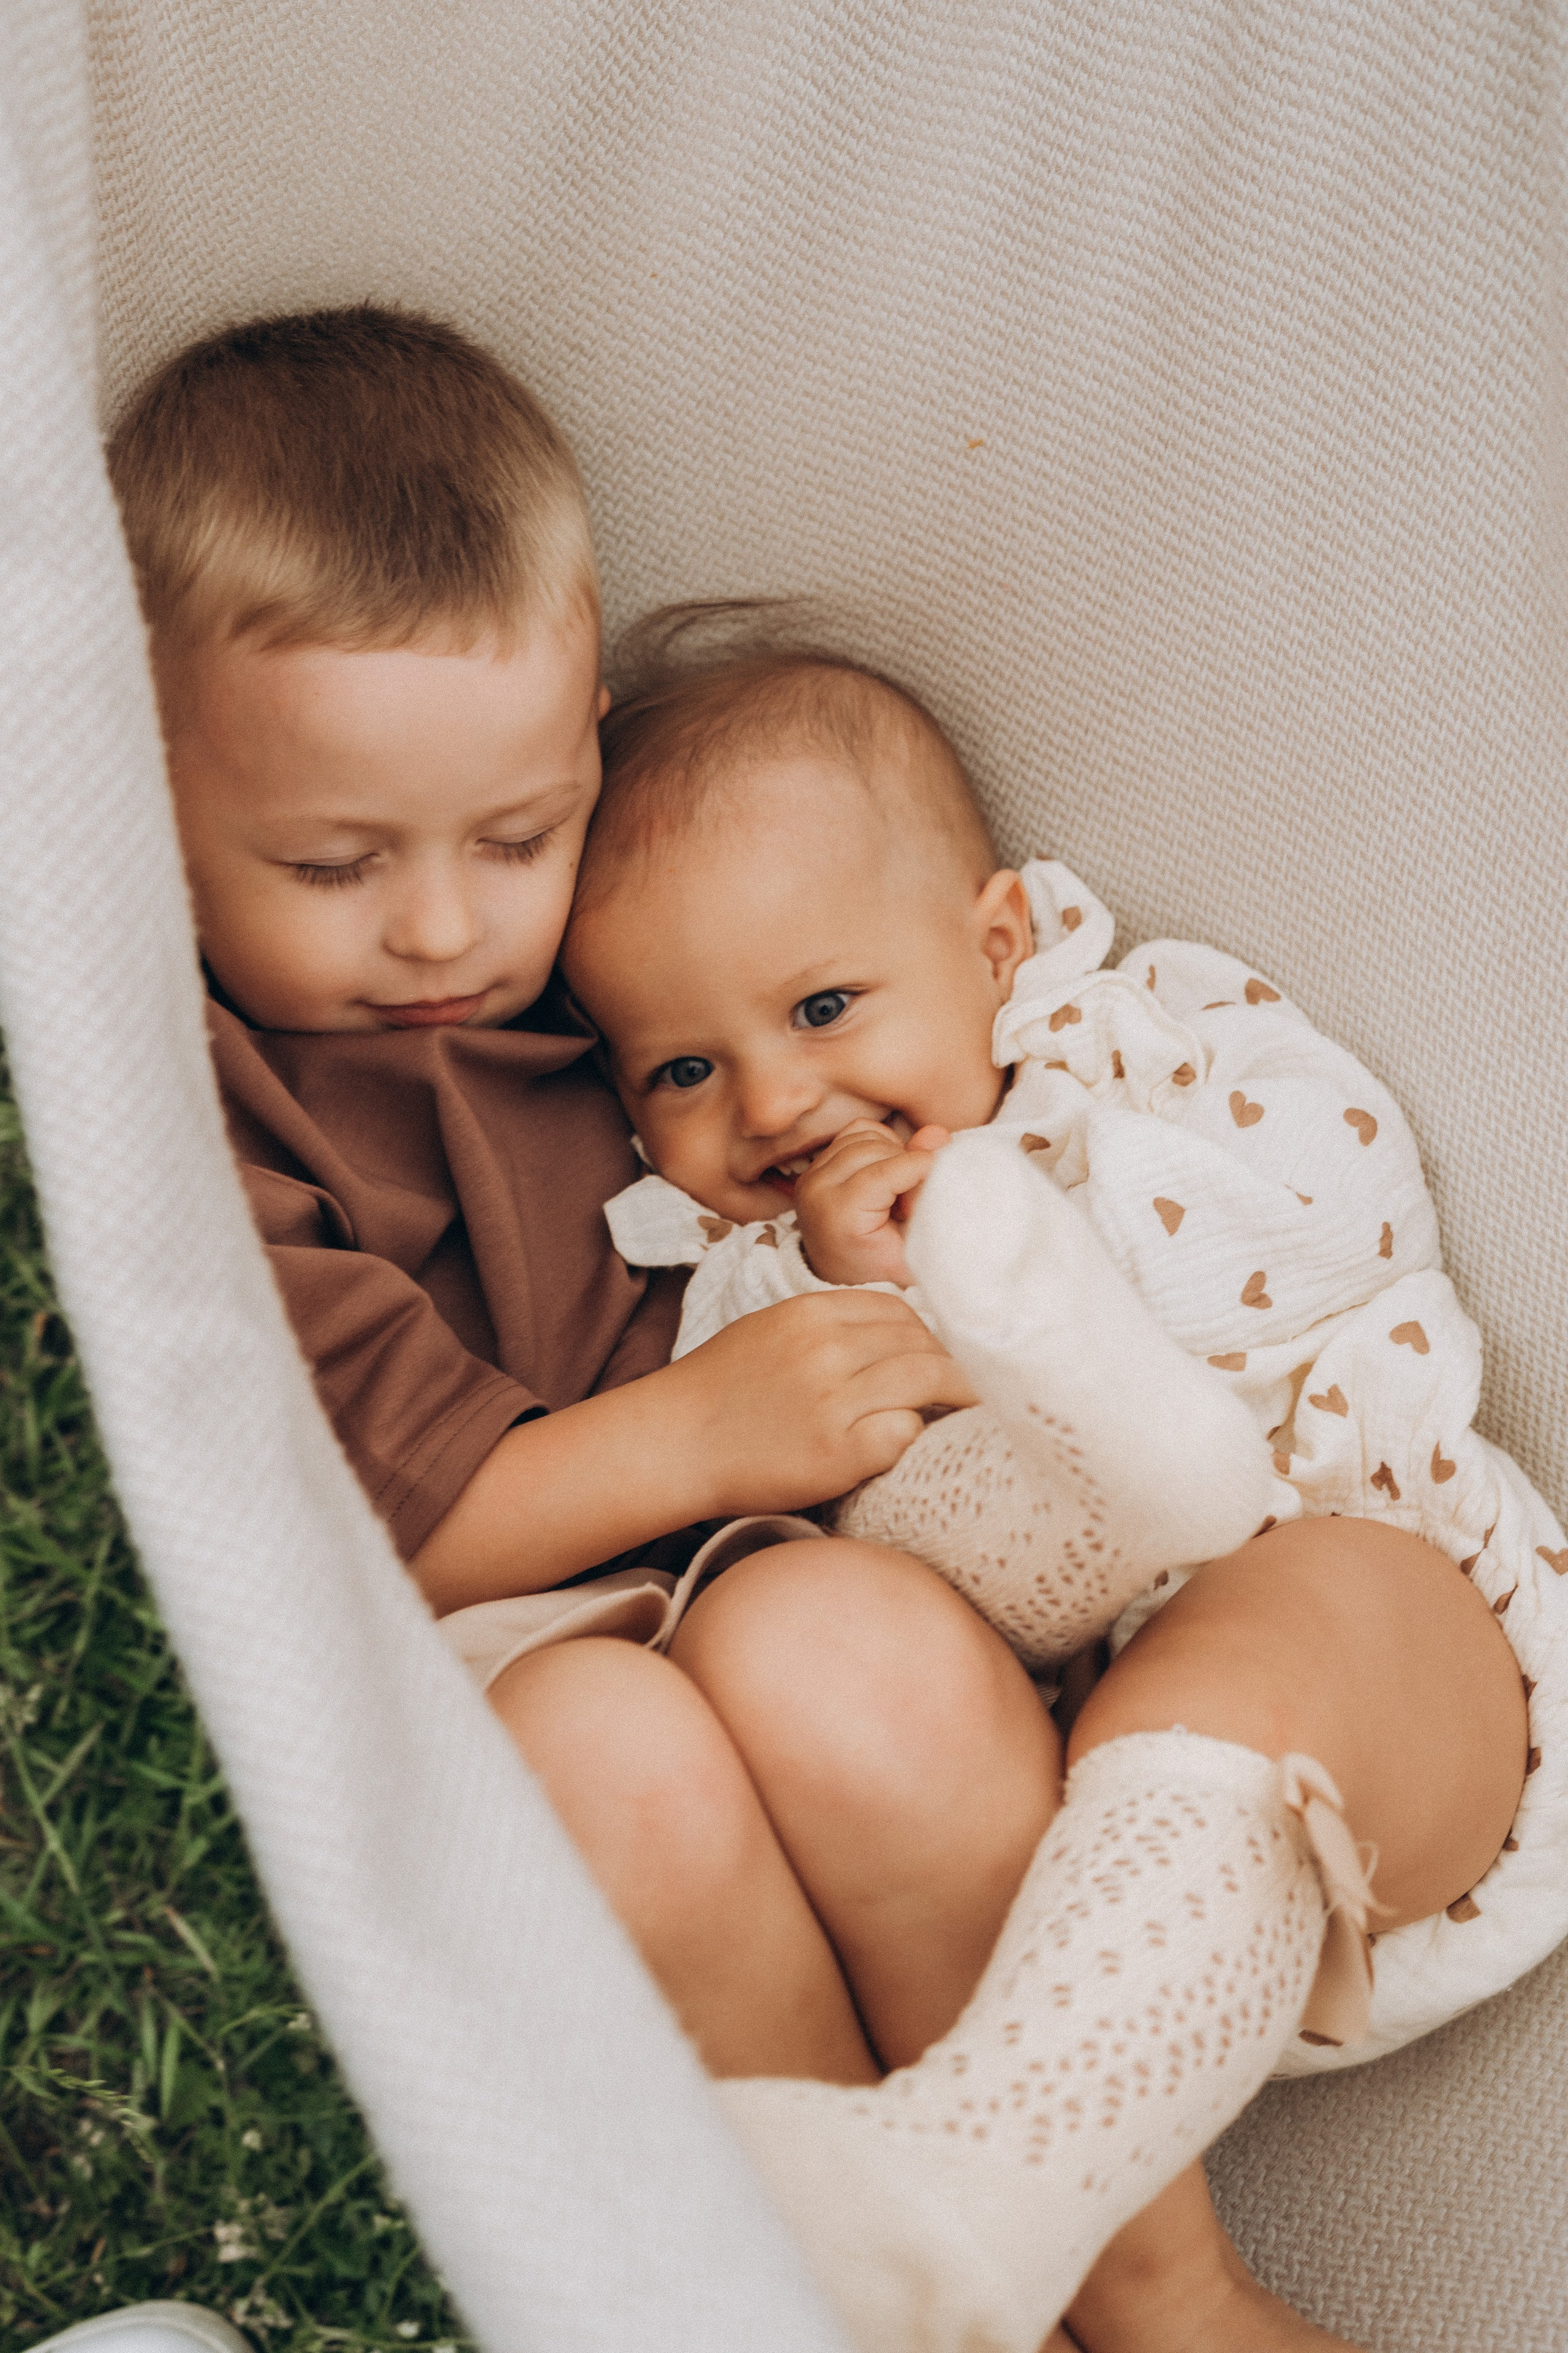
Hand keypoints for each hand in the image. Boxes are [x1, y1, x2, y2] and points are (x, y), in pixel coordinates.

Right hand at [669, 1289, 976, 1514]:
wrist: (671, 1443)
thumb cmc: (720, 1391)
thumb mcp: (770, 1331)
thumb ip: (828, 1327)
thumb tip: (895, 1335)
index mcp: (810, 1312)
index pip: (898, 1310)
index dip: (931, 1333)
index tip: (948, 1355)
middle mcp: (826, 1348)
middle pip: (921, 1342)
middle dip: (955, 1364)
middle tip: (976, 1387)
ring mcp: (833, 1399)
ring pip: (926, 1379)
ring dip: (956, 1396)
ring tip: (973, 1411)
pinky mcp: (837, 1451)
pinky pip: (904, 1432)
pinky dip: (915, 1435)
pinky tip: (912, 1444)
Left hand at [793, 1118, 950, 1285]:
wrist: (847, 1279)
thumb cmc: (886, 1271)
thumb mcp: (916, 1243)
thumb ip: (929, 1192)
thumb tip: (936, 1133)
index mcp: (838, 1216)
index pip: (886, 1171)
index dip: (922, 1168)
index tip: (940, 1184)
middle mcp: (817, 1190)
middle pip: (877, 1148)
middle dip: (907, 1165)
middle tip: (913, 1202)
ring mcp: (812, 1175)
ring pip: (867, 1135)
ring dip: (894, 1154)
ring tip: (898, 1191)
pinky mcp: (816, 1166)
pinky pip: (856, 1132)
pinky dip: (880, 1143)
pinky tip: (886, 1173)